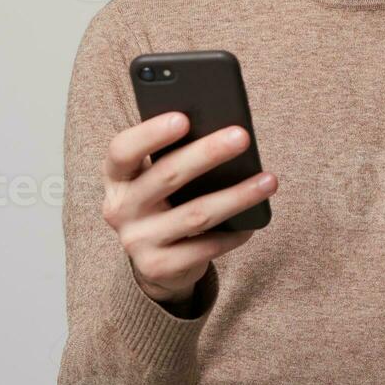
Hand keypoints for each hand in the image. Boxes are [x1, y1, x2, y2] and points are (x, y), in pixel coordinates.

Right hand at [100, 112, 276, 307]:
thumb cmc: (165, 201)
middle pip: (166, 176)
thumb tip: (224, 131)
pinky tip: (254, 221)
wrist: (156, 260)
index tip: (184, 118)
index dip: (151, 134)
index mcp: (117, 177)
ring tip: (268, 180)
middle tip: (242, 136)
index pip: (123, 150)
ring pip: (195, 214)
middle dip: (208, 154)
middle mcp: (119, 209)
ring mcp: (137, 241)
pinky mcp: (158, 267)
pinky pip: (204, 248)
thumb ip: (175, 154)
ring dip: (236, 196)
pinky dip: (233, 233)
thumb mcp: (157, 176)